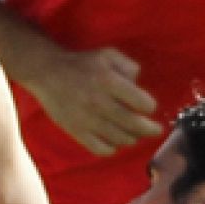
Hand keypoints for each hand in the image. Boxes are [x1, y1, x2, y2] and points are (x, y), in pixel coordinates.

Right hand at [20, 46, 162, 155]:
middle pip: (134, 124)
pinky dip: (112, 149)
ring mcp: (87, 120)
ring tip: (135, 135)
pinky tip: (115, 143)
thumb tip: (138, 84)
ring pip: (119, 139)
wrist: (47, 73)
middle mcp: (100, 103)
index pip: (141, 102)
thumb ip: (129, 66)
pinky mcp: (76, 131)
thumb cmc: (81, 63)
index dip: (149, 106)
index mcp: (109, 82)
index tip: (149, 107)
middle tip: (156, 130)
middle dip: (149, 129)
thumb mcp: (108, 54)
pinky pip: (100, 149)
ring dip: (132, 138)